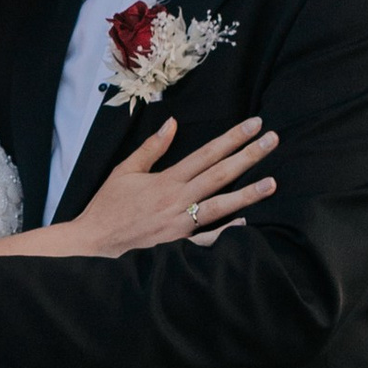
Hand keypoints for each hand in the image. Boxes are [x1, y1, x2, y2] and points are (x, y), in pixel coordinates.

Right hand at [62, 115, 276, 255]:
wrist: (95, 241)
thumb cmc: (108, 205)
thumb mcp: (125, 170)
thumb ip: (151, 148)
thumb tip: (172, 124)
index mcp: (167, 180)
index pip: (207, 153)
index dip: (232, 137)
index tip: (254, 124)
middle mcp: (178, 200)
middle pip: (220, 174)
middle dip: (249, 156)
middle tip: (273, 140)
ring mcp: (181, 223)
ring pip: (220, 205)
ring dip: (248, 194)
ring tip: (272, 182)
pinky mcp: (178, 243)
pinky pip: (207, 239)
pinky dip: (226, 231)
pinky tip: (245, 223)